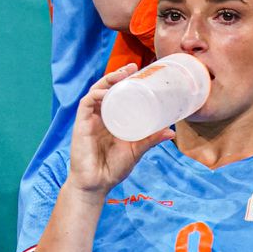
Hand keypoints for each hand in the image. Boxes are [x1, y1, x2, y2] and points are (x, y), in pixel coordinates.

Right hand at [67, 64, 173, 197]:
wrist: (97, 184)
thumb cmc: (114, 168)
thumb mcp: (137, 150)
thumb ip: (151, 140)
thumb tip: (172, 132)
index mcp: (112, 119)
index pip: (116, 94)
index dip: (125, 81)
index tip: (138, 70)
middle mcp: (100, 116)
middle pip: (106, 88)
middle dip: (117, 75)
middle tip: (132, 66)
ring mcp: (90, 119)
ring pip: (96, 92)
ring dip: (107, 80)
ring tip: (122, 74)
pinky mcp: (81, 125)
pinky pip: (86, 104)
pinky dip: (95, 95)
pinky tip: (106, 92)